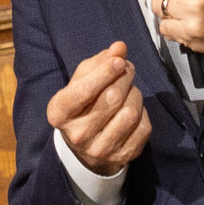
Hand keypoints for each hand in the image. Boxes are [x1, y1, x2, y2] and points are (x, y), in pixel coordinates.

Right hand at [46, 41, 148, 174]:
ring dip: (135, 94)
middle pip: (112, 98)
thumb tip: (120, 47)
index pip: (83, 91)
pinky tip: (133, 109)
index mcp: (59, 114)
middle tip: (127, 68)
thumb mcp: (81, 82)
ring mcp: (100, 149)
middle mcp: (77, 135)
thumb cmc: (82, 104)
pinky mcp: (122, 157)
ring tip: (130, 90)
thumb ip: (98, 62)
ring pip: (131, 112)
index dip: (104, 73)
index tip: (118, 60)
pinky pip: (143, 127)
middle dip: (124, 77)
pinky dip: (143, 112)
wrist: (85, 147)